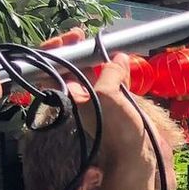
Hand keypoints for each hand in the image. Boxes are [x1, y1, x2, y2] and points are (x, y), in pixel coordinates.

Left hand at [38, 28, 160, 169]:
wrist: (137, 154)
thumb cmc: (117, 129)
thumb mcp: (108, 96)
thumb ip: (110, 73)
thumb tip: (119, 58)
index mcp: (69, 95)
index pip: (51, 68)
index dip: (57, 50)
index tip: (71, 38)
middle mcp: (78, 95)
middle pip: (70, 65)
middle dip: (77, 49)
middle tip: (83, 35)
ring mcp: (95, 97)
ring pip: (90, 70)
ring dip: (96, 56)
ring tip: (105, 45)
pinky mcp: (112, 101)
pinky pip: (109, 78)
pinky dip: (113, 68)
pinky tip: (121, 60)